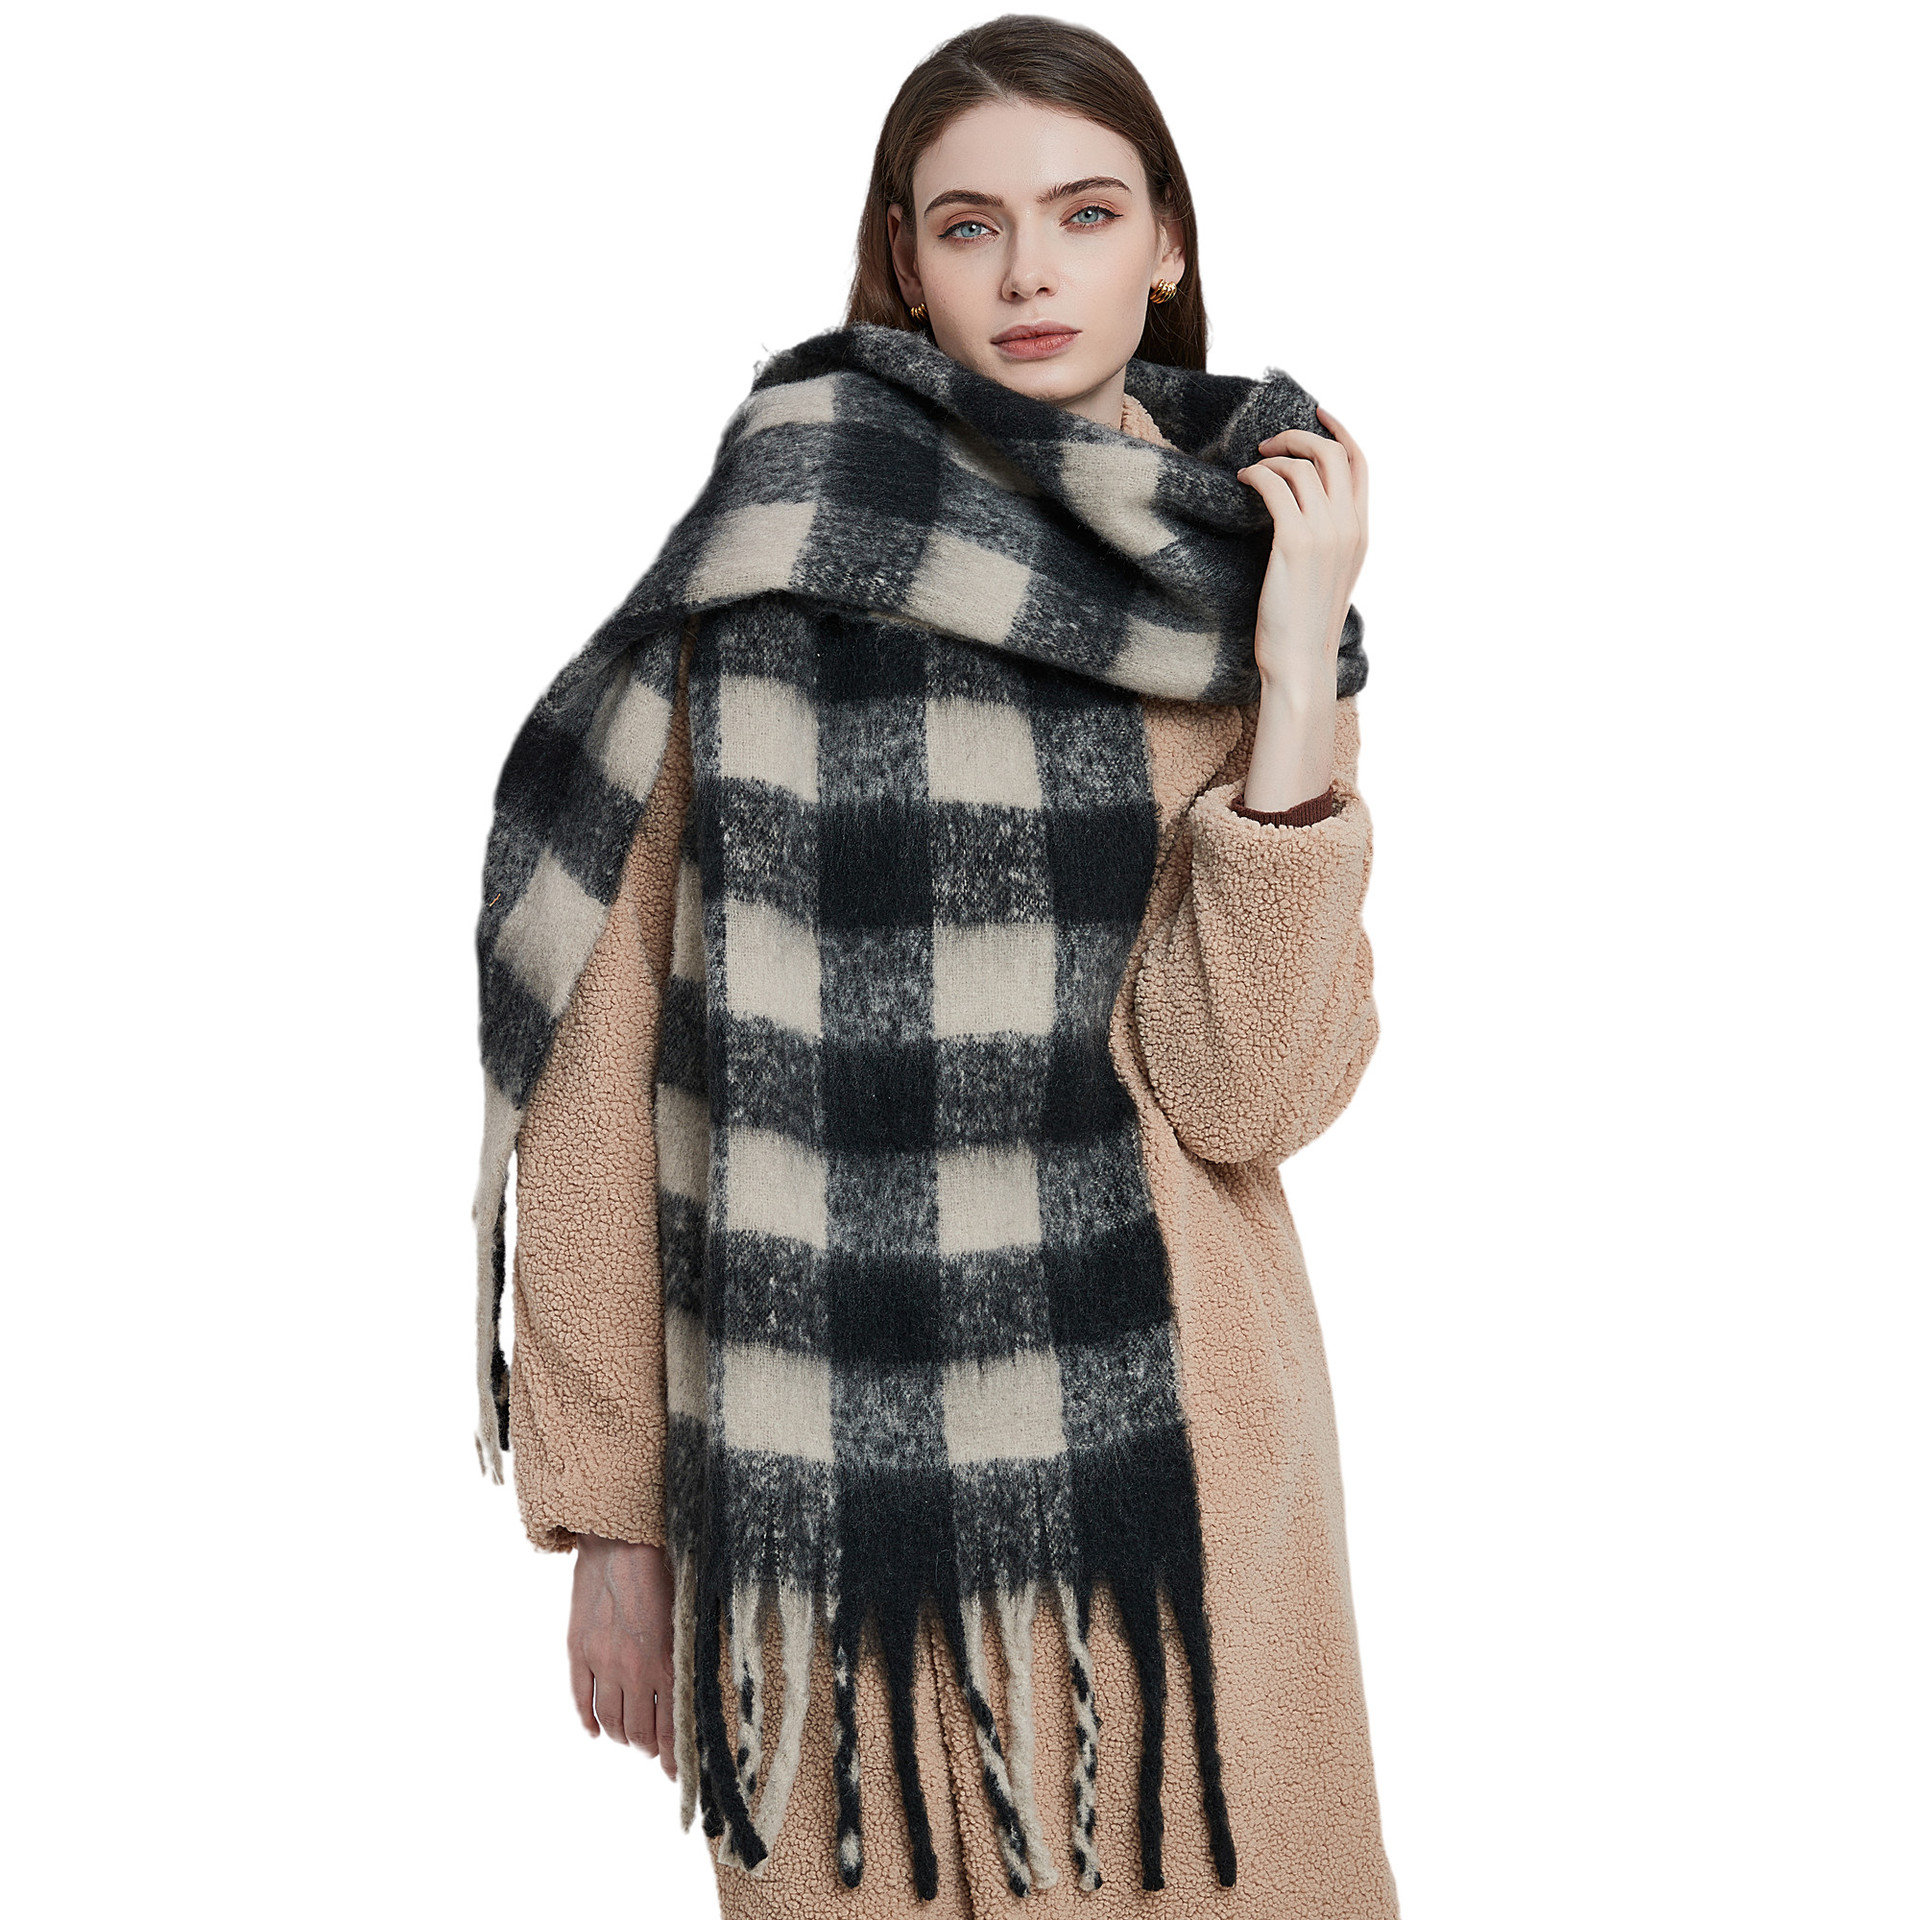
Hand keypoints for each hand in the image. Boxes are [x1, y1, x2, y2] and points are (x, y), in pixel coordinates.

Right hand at [568, 1534, 676, 1778]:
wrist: (622, 1537)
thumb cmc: (666, 1568)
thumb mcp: (690, 1613)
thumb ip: (691, 1653)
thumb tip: (699, 1686)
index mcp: (668, 1662)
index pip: (672, 1727)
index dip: (675, 1757)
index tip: (679, 1774)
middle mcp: (633, 1670)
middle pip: (639, 1732)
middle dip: (649, 1747)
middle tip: (654, 1749)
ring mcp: (601, 1662)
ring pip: (611, 1721)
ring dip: (622, 1736)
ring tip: (630, 1738)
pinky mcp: (578, 1650)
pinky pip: (580, 1699)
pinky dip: (588, 1721)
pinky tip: (596, 1730)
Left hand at [1237, 406, 1369, 699]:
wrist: (1301, 661)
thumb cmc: (1304, 625)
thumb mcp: (1327, 576)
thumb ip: (1326, 540)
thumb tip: (1300, 513)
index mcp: (1361, 531)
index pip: (1360, 463)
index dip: (1339, 430)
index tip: (1316, 413)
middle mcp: (1349, 526)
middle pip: (1334, 453)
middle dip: (1300, 435)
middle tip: (1268, 443)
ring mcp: (1326, 533)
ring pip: (1304, 465)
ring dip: (1273, 457)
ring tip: (1251, 469)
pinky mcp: (1296, 542)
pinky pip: (1276, 486)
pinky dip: (1257, 475)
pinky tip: (1242, 483)